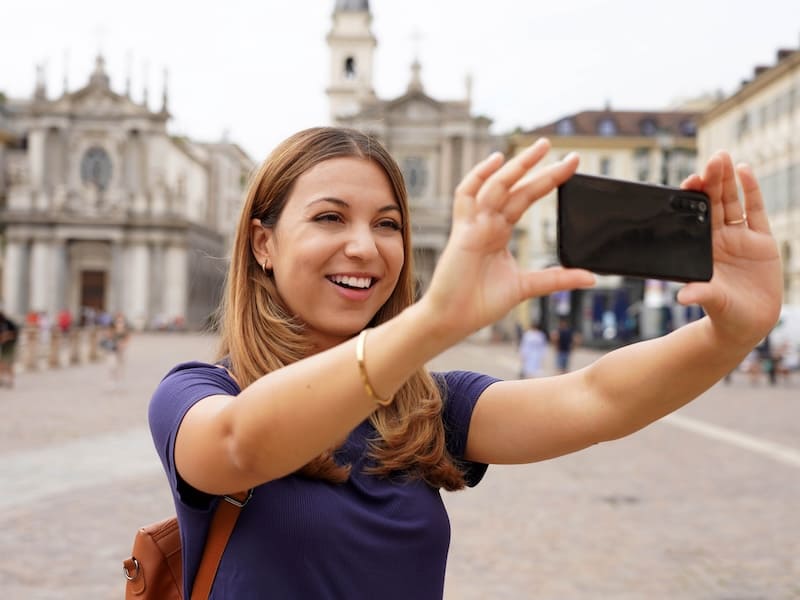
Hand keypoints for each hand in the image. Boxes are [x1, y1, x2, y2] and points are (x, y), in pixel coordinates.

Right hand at [422, 139, 594, 338]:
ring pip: (496, 185)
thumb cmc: (480, 303)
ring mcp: (474, 224)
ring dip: (518, 166)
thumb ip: (556, 278)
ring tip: (541, 148)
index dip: (548, 180)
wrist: (453, 319)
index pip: (527, 197)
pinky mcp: (462, 231)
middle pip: (516, 186)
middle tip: (566, 152)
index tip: (572, 165)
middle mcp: (487, 222)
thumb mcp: (526, 287)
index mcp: (500, 231)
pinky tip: (497, 160)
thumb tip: (590, 278)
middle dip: (539, 166)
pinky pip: (467, 195)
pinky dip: (478, 176)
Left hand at [677, 152, 781, 344]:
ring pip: (732, 202)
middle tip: (711, 159)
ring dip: (728, 180)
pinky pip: (755, 211)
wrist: (748, 323)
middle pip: (713, 203)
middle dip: (712, 181)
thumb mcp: (713, 302)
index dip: (692, 198)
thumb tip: (683, 296)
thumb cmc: (723, 313)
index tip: (689, 181)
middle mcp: (718, 238)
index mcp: (701, 248)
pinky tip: (744, 171)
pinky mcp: (761, 240)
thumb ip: (701, 294)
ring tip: (724, 158)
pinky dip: (751, 191)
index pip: (694, 217)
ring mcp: (739, 237)